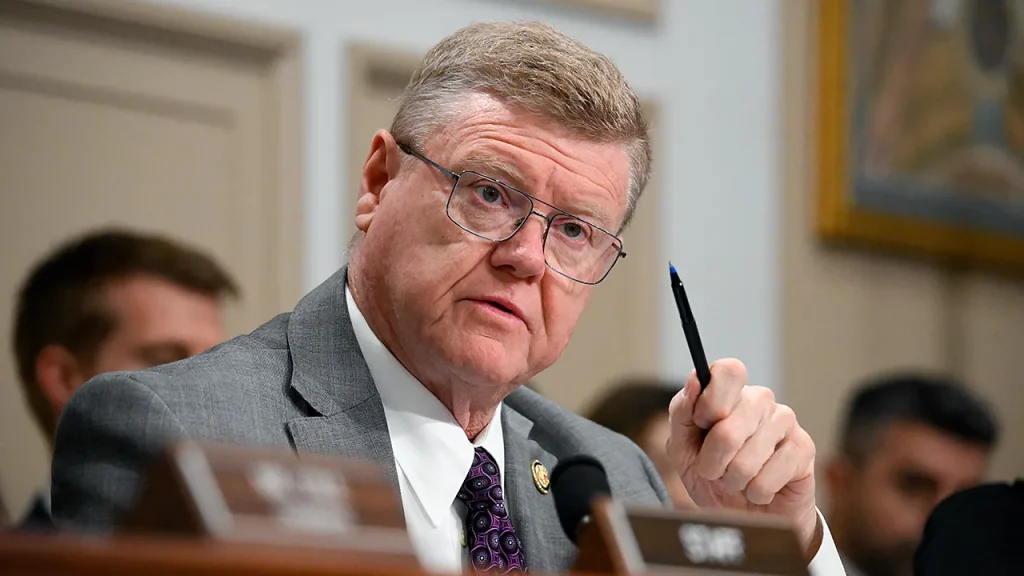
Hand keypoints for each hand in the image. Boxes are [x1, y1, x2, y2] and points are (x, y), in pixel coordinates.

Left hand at [665, 359, 820, 556]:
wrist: (745, 515)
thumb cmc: (713, 475)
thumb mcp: (683, 447)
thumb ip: (682, 413)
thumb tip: (694, 380)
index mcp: (730, 392)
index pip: (729, 370)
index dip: (710, 401)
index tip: (701, 423)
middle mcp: (760, 400)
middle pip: (728, 427)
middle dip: (712, 461)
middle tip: (714, 470)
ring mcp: (785, 421)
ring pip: (746, 459)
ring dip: (733, 481)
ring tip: (738, 481)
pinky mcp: (804, 448)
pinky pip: (768, 478)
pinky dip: (755, 493)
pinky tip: (759, 490)